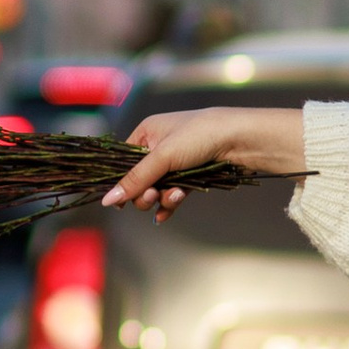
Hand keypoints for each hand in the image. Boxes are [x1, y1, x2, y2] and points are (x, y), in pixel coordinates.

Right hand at [102, 105, 308, 215]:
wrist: (241, 139)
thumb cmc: (200, 136)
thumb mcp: (163, 156)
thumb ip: (136, 179)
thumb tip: (107, 199)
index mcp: (147, 132)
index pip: (123, 161)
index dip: (121, 181)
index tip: (119, 201)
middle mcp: (159, 146)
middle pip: (139, 179)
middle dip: (144, 192)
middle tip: (153, 195)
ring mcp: (176, 162)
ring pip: (157, 189)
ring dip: (162, 197)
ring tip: (174, 196)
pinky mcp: (192, 175)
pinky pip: (172, 194)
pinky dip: (169, 204)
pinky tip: (164, 216)